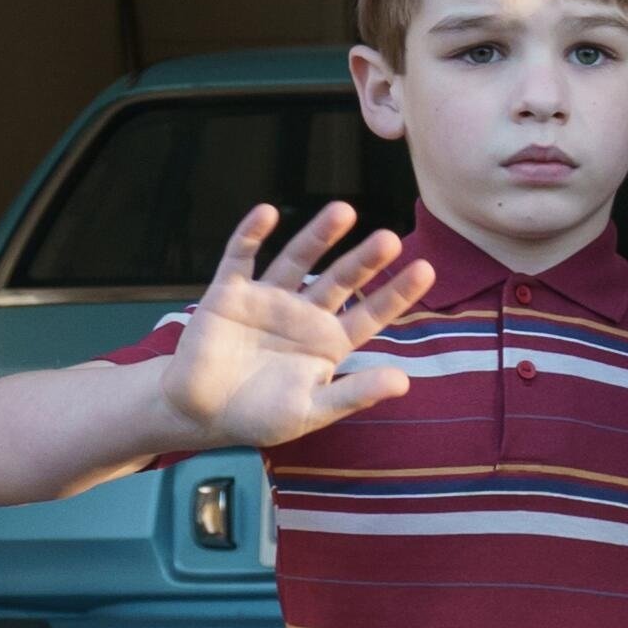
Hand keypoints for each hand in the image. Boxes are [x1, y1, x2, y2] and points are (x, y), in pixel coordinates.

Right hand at [160, 203, 434, 450]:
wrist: (201, 415)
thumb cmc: (259, 417)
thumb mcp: (311, 411)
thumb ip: (353, 394)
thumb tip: (404, 381)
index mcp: (329, 342)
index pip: (371, 313)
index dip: (397, 293)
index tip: (426, 269)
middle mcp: (305, 314)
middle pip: (341, 280)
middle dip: (364, 260)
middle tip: (390, 238)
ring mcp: (267, 300)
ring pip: (298, 260)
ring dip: (318, 237)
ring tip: (343, 211)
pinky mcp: (229, 293)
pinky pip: (240, 257)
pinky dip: (251, 235)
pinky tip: (267, 213)